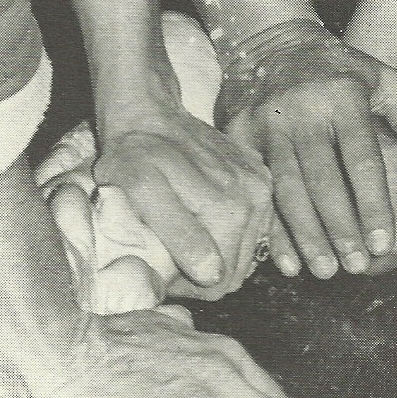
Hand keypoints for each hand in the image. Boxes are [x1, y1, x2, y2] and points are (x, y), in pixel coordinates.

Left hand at [93, 100, 273, 300]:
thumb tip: (212, 274)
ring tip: (182, 233)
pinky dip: (225, 234)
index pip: (218, 283)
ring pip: (244, 255)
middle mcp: (257, 199)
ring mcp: (262, 188)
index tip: (160, 264)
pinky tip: (199, 219)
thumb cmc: (134, 154)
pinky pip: (249, 231)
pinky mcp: (260, 180)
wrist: (148, 112)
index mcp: (231, 208)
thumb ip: (177, 232)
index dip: (186, 284)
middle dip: (201, 273)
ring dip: (214, 253)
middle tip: (167, 251)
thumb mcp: (140, 191)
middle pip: (236, 272)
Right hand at [217, 20, 396, 275]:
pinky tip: (285, 260)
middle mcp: (299, 108)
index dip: (374, 204)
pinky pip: (256, 188)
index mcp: (341, 96)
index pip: (361, 159)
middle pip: (321, 180)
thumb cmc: (344, 73)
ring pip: (285, 188)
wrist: (274, 45)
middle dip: (341, 228)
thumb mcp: (389, 83)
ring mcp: (263, 121)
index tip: (385, 243)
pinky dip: (270, 227)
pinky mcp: (235, 134)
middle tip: (358, 267)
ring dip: (305, 234)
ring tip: (326, 271)